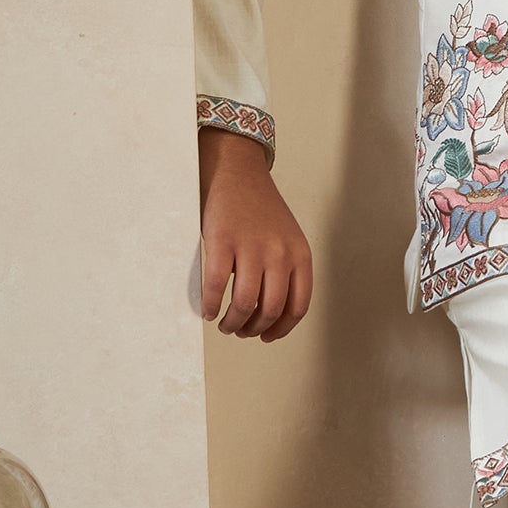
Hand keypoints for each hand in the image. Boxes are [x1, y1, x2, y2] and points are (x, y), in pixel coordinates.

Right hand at [198, 129, 312, 340]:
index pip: (298, 306)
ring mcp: (251, 247)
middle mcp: (280, 253)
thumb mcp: (286, 239)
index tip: (267, 336)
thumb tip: (270, 313)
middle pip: (271, 310)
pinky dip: (211, 305)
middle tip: (241, 331)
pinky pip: (216, 286)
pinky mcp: (222, 241)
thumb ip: (285, 270)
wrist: (237, 172)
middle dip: (254, 329)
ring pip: (245, 304)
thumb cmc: (259, 210)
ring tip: (225, 324)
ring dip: (233, 323)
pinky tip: (208, 310)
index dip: (282, 329)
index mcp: (300, 255)